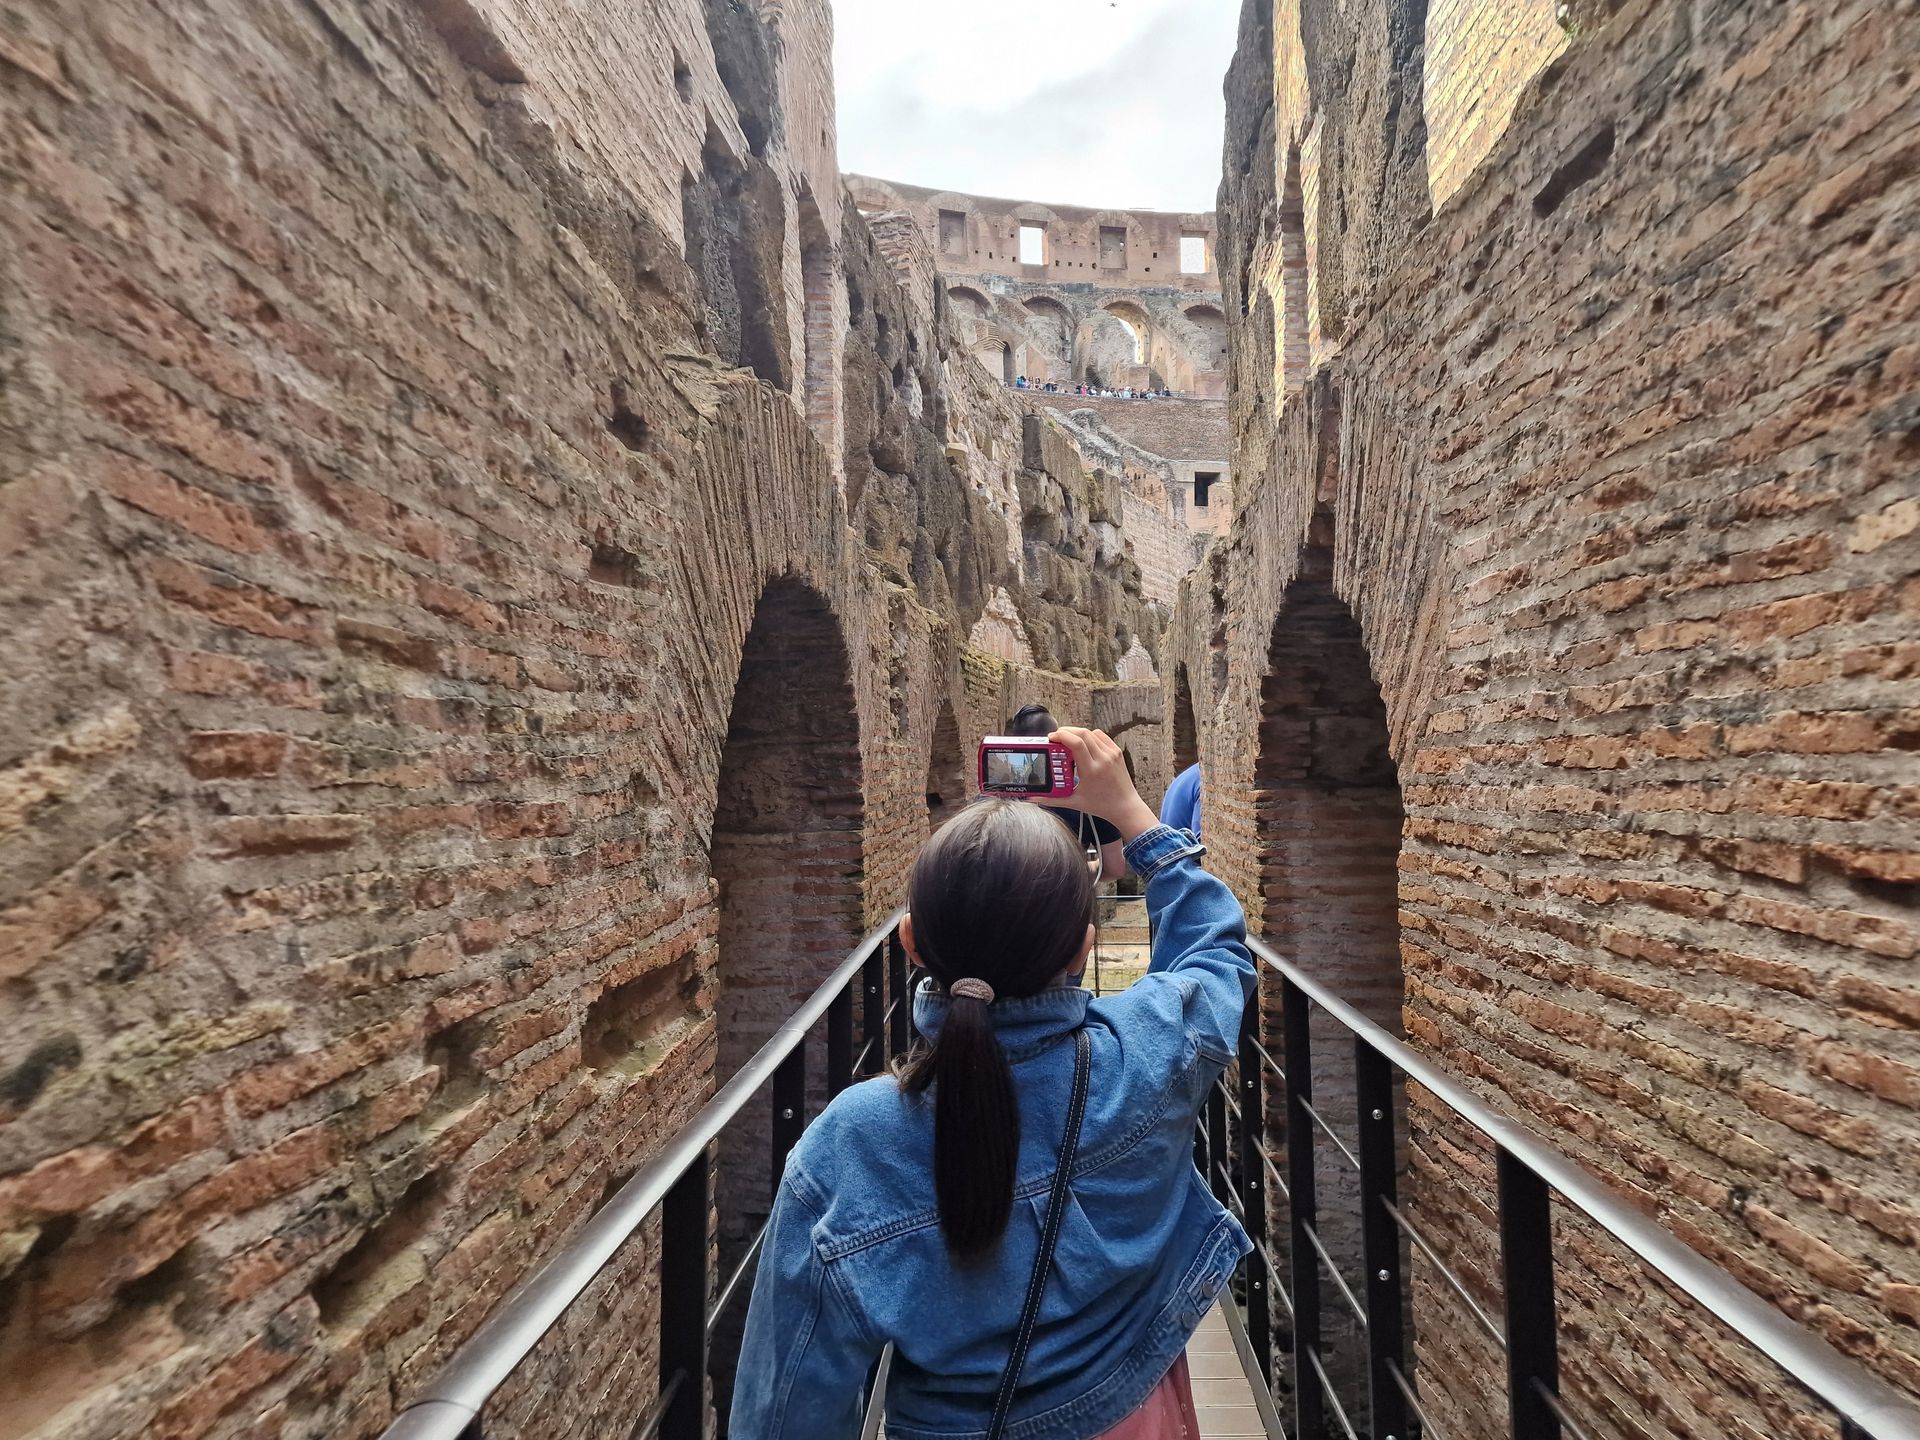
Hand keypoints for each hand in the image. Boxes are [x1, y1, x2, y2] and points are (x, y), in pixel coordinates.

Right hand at [1036, 728, 1158, 841]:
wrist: (1125, 807)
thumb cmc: (1102, 806)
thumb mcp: (1074, 802)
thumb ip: (1051, 799)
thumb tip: (1033, 798)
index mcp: (1091, 770)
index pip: (1076, 743)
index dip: (1061, 735)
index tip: (1051, 738)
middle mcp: (1103, 759)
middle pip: (1082, 733)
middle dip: (1066, 732)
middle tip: (1056, 738)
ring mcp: (1112, 754)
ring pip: (1091, 732)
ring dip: (1077, 733)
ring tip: (1068, 741)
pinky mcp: (1116, 752)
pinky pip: (1101, 736)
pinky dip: (1090, 736)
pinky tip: (1083, 744)